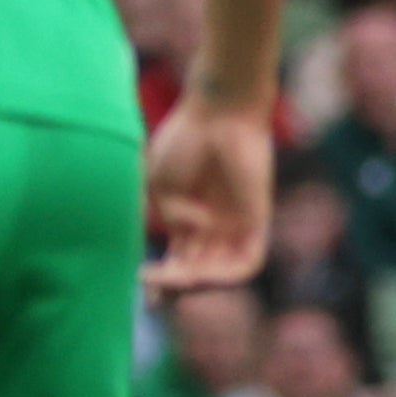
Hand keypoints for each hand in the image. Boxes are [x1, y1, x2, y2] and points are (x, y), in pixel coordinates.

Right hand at [144, 96, 276, 288]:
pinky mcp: (257, 220)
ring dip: (196, 283)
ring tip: (172, 275)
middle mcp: (213, 227)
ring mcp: (235, 225)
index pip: (177, 260)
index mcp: (188, 219)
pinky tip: (199, 267)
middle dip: (173, 283)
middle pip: (196, 271)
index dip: (160, 278)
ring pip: (219, 272)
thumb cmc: (186, 141)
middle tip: (150, 281)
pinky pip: (249, 262)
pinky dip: (225, 273)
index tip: (140, 281)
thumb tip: (184, 234)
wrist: (217, 113)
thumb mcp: (162, 186)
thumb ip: (170, 216)